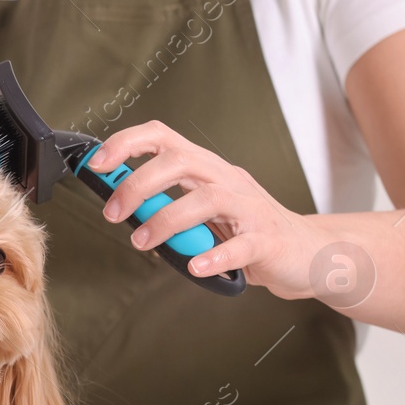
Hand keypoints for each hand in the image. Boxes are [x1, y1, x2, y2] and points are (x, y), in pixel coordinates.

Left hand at [87, 121, 338, 301]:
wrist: (307, 252)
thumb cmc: (247, 231)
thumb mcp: (203, 212)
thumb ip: (167, 206)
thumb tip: (122, 206)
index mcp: (207, 170)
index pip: (164, 139)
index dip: (127, 144)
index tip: (97, 164)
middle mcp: (228, 180)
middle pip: (181, 161)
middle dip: (139, 184)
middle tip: (112, 213)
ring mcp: (250, 209)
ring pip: (207, 199)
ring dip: (166, 220)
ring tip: (142, 241)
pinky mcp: (267, 241)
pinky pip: (240, 246)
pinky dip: (215, 256)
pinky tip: (195, 266)